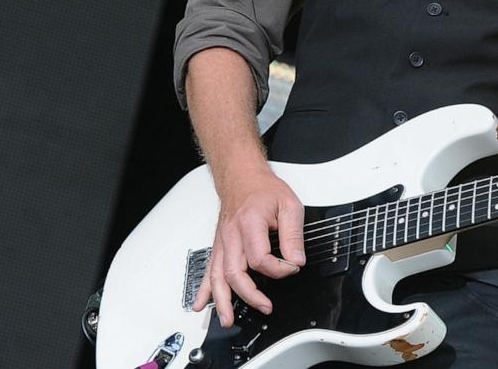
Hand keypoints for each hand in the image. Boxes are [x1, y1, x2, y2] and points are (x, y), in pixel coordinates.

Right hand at [191, 166, 306, 326]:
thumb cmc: (263, 189)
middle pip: (234, 273)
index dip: (279, 268)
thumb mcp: (289, 205)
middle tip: (265, 306)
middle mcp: (231, 235)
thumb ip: (293, 234)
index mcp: (249, 223)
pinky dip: (204, 290)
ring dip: (221, 301)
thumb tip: (296, 260)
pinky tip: (200, 304)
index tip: (292, 267)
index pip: (260, 258)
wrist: (242, 178)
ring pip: (217, 276)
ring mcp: (222, 242)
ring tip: (228, 320)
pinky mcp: (219, 246)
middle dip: (249, 295)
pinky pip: (208, 270)